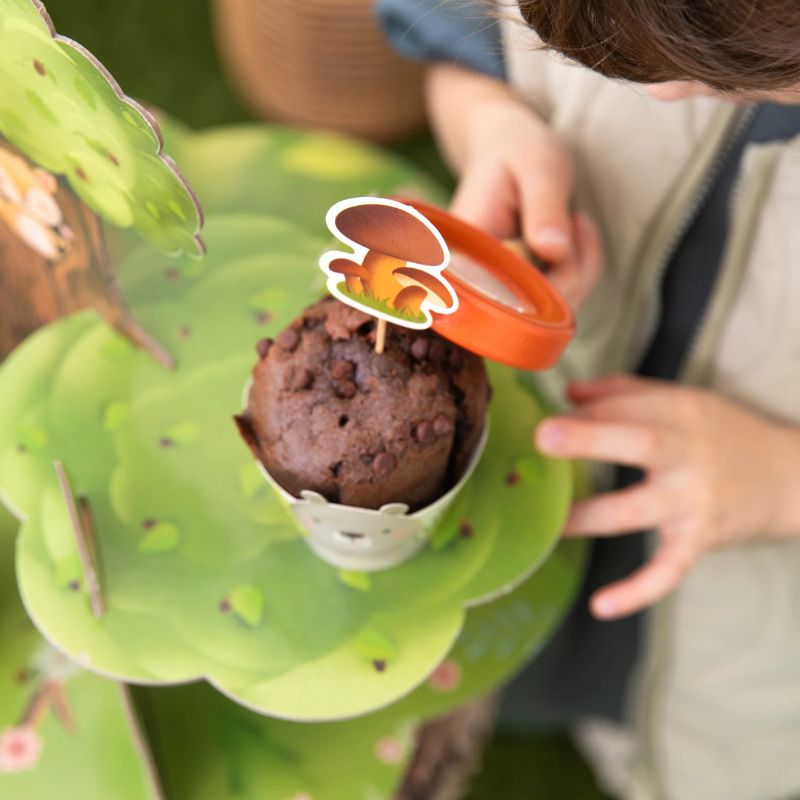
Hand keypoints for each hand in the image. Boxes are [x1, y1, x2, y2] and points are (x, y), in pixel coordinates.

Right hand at [425, 65, 602, 309]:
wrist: (505, 151)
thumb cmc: (518, 152)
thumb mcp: (537, 167)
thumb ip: (544, 207)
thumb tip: (553, 251)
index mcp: (464, 252)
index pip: (506, 298)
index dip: (551, 282)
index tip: (572, 227)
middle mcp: (471, 282)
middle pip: (531, 315)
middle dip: (572, 271)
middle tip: (577, 219)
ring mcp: (492, 293)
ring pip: (549, 316)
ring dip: (579, 271)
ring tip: (574, 222)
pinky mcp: (513, 295)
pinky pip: (556, 304)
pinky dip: (579, 273)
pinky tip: (574, 237)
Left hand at [534, 375, 799, 618]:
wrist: (788, 477)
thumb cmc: (721, 434)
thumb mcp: (679, 400)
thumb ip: (622, 392)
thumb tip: (567, 392)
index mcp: (678, 413)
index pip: (624, 406)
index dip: (582, 412)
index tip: (542, 417)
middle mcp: (687, 455)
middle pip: (639, 443)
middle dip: (590, 439)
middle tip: (544, 437)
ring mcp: (694, 500)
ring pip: (638, 509)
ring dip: (591, 515)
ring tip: (550, 523)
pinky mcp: (699, 540)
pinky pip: (668, 570)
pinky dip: (637, 591)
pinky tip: (601, 605)